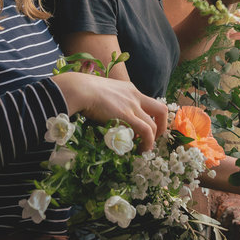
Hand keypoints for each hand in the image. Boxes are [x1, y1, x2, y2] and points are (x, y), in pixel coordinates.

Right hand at [51, 73, 167, 151]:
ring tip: (141, 150)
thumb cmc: (82, 91)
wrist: (79, 88)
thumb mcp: (102, 92)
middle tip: (152, 139)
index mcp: (129, 89)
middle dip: (161, 127)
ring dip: (151, 141)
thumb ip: (109, 102)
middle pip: (160, 110)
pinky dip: (146, 143)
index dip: (150, 117)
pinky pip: (146, 131)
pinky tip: (139, 150)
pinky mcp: (127, 116)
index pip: (148, 102)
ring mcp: (132, 106)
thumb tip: (104, 116)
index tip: (144, 129)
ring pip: (153, 125)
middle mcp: (135, 96)